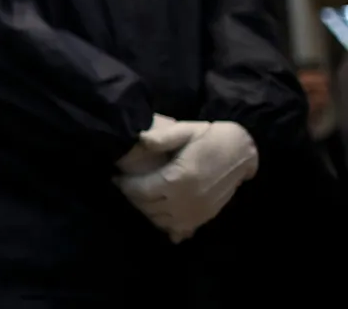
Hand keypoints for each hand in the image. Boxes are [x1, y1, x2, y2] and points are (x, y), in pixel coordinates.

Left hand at [116, 121, 258, 241]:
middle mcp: (186, 200)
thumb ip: (162, 137)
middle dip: (132, 197)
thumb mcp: (186, 130)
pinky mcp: (205, 217)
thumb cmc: (210, 137)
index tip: (116, 178)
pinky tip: (159, 215)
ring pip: (161, 220)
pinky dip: (166, 225)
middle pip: (148, 207)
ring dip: (146, 211)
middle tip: (125, 187)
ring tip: (139, 196)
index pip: (141, 190)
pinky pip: (180, 229)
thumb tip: (140, 139)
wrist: (242, 151)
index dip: (125, 185)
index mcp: (178, 178)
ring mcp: (197, 211)